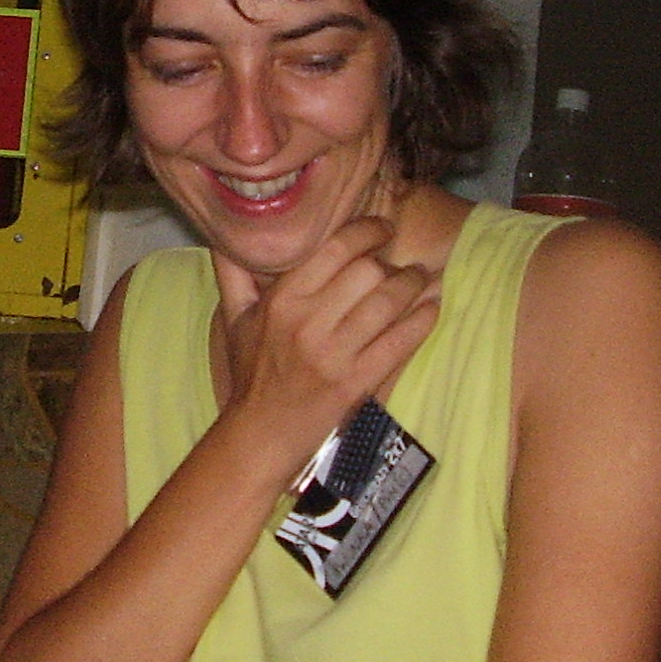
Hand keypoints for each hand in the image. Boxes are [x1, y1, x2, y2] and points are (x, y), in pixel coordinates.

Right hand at [213, 216, 440, 466]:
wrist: (262, 433)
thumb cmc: (251, 371)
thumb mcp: (234, 317)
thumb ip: (233, 270)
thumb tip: (228, 231)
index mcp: (281, 300)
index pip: (336, 248)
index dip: (368, 230)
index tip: (381, 228)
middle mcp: (308, 323)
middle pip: (368, 271)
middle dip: (391, 262)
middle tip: (397, 263)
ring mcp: (335, 355)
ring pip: (388, 302)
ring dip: (412, 285)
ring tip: (419, 278)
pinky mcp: (357, 382)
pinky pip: (400, 342)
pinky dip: (422, 320)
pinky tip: (431, 307)